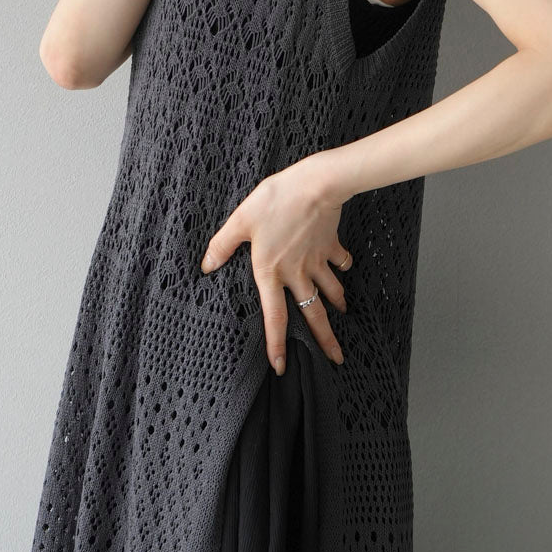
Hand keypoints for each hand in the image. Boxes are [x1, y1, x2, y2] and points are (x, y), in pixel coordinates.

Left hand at [199, 155, 352, 374]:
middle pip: (313, 314)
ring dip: (336, 304)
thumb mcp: (241, 220)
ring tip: (342, 313)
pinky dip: (344, 268)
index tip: (282, 366)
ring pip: (330, 292)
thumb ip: (222, 245)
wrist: (316, 185)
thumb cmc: (276, 201)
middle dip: (326, 340)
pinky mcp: (330, 246)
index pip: (274, 317)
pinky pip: (340, 263)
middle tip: (336, 359)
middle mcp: (297, 273)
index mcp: (270, 272)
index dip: (277, 344)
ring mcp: (317, 261)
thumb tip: (206, 266)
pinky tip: (344, 269)